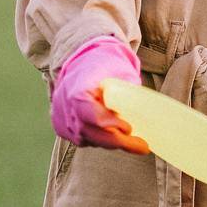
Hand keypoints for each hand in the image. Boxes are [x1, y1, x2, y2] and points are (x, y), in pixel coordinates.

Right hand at [50, 35, 151, 154]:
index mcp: (79, 87)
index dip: (111, 125)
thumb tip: (145, 115)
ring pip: (89, 139)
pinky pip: (84, 139)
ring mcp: (61, 118)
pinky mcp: (61, 127)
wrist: (83, 60)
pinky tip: (113, 133)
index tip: (129, 127)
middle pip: (91, 132)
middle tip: (142, 146)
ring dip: (111, 141)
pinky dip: (100, 139)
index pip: (92, 114)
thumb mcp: (122, 73)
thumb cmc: (106, 65)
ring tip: (132, 138)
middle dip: (118, 141)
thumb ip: (130, 94)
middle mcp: (66, 105)